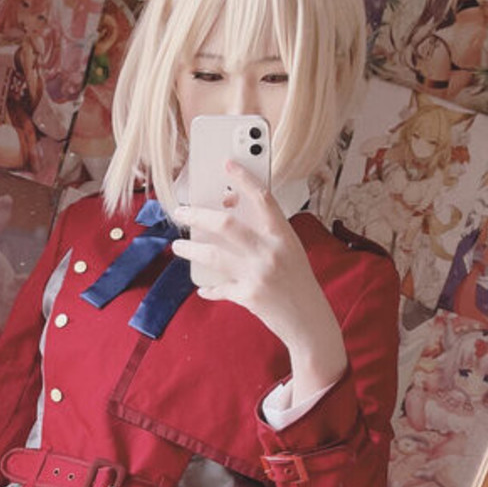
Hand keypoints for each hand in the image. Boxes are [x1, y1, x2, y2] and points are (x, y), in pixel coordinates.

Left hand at [171, 162, 347, 398]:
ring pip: (213, 255)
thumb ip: (266, 237)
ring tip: (177, 246)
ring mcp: (258, 274)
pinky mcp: (248, 296)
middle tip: (180, 212)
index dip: (244, 179)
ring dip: (190, 249)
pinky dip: (209, 288)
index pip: (263, 199)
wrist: (310, 322)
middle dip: (197, 216)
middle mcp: (271, 252)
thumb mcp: (290, 253)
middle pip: (226, 224)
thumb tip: (230, 220)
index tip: (227, 164)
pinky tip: (202, 287)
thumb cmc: (299, 284)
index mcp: (284, 236)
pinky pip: (219, 288)